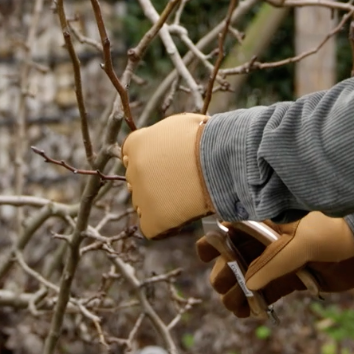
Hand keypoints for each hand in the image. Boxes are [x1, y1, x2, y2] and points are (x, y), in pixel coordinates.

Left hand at [121, 113, 214, 238]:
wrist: (221, 160)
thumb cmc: (208, 138)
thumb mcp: (178, 125)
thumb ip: (162, 137)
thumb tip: (163, 144)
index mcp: (136, 144)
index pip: (131, 156)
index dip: (150, 161)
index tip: (167, 163)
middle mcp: (133, 170)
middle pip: (137, 180)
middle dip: (154, 181)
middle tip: (181, 181)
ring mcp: (141, 196)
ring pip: (144, 204)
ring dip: (160, 203)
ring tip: (188, 196)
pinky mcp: (151, 220)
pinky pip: (152, 227)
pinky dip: (166, 225)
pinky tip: (184, 214)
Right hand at [195, 213, 353, 317]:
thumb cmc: (336, 231)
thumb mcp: (304, 241)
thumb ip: (276, 260)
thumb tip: (249, 283)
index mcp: (267, 216)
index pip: (231, 225)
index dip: (214, 239)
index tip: (205, 254)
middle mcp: (268, 236)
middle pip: (233, 255)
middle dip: (224, 270)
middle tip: (226, 283)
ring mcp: (279, 258)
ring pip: (246, 276)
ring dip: (235, 290)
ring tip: (236, 304)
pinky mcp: (290, 277)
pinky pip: (265, 291)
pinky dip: (254, 302)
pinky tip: (248, 311)